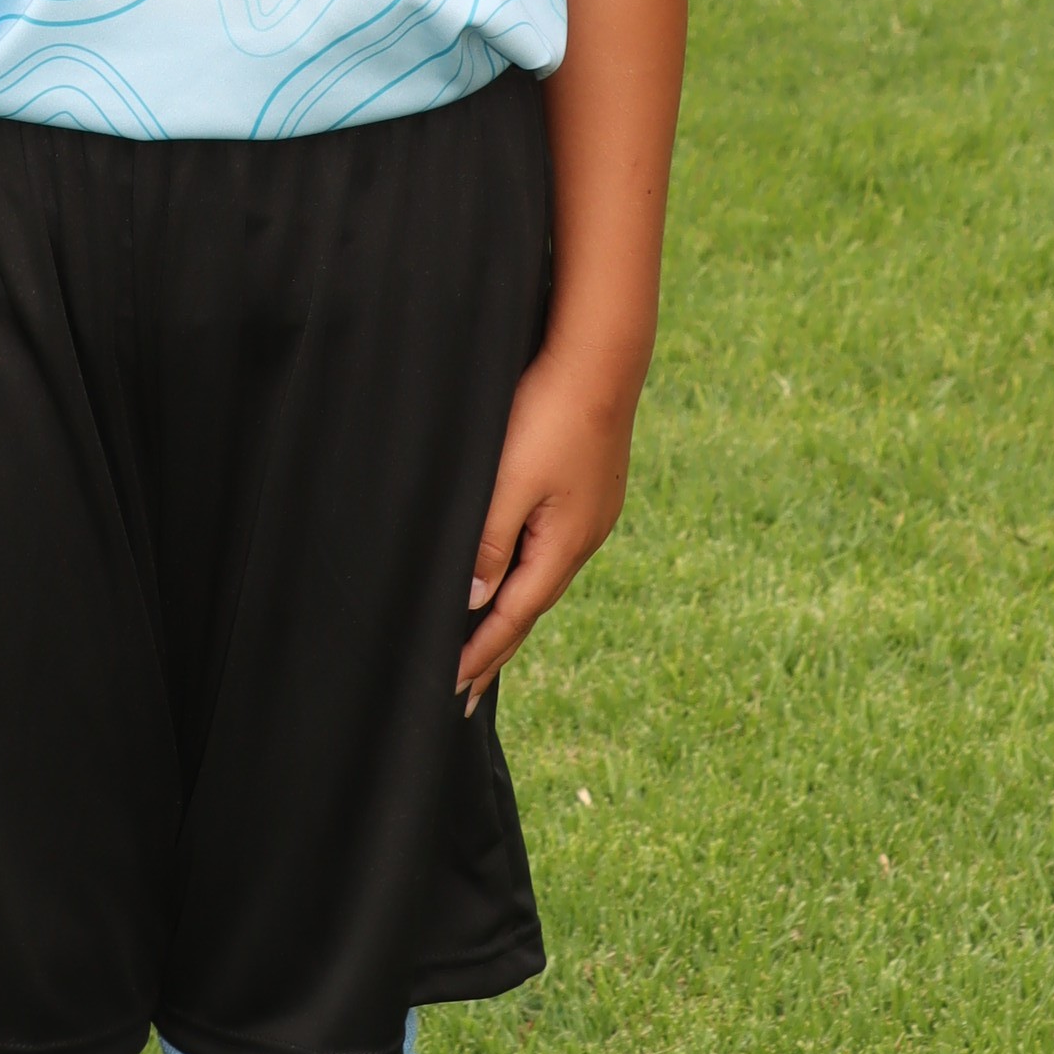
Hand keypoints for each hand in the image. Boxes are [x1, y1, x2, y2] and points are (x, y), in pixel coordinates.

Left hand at [457, 347, 637, 701]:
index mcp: (563, 544)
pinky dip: (526, 579)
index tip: (451, 690)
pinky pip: (549, 553)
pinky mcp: (588, 495)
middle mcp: (583, 539)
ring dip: (511, 616)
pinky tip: (518, 578)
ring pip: (541, 580)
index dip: (481, 654)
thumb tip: (475, 601)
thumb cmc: (549, 414)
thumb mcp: (508, 481)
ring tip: (487, 647)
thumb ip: (490, 542)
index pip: (513, 616)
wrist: (602, 359)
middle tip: (466, 694)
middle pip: (530, 608)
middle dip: (496, 650)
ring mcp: (590, 517)